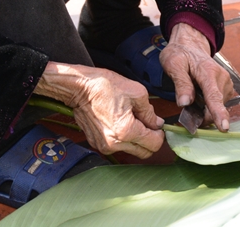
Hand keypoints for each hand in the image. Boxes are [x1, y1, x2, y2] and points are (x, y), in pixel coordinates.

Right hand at [35, 62, 163, 158]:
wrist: (79, 88)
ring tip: (132, 120)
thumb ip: (150, 112)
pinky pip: (118, 147)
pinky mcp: (97, 144)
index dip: (160, 135)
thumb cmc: (105, 86)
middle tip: (148, 124)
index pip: (154, 144)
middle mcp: (115, 143)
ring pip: (131, 151)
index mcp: (126, 131)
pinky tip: (120, 123)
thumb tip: (157, 123)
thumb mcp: (136, 92)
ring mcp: (104, 146)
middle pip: (144, 153)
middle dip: (150, 140)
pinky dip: (123, 139)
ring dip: (137, 140)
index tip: (158, 125)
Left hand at [159, 23, 235, 131]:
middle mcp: (222, 78)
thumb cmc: (180, 53)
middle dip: (202, 116)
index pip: (214, 96)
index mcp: (208, 72)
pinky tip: (198, 100)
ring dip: (204, 112)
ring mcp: (226, 83)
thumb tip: (184, 103)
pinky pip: (218, 103)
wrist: (191, 44)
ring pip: (217, 106)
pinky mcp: (226, 87)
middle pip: (215, 106)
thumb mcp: (173, 64)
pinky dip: (208, 107)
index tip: (224, 127)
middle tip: (185, 118)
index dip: (218, 113)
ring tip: (191, 103)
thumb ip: (181, 83)